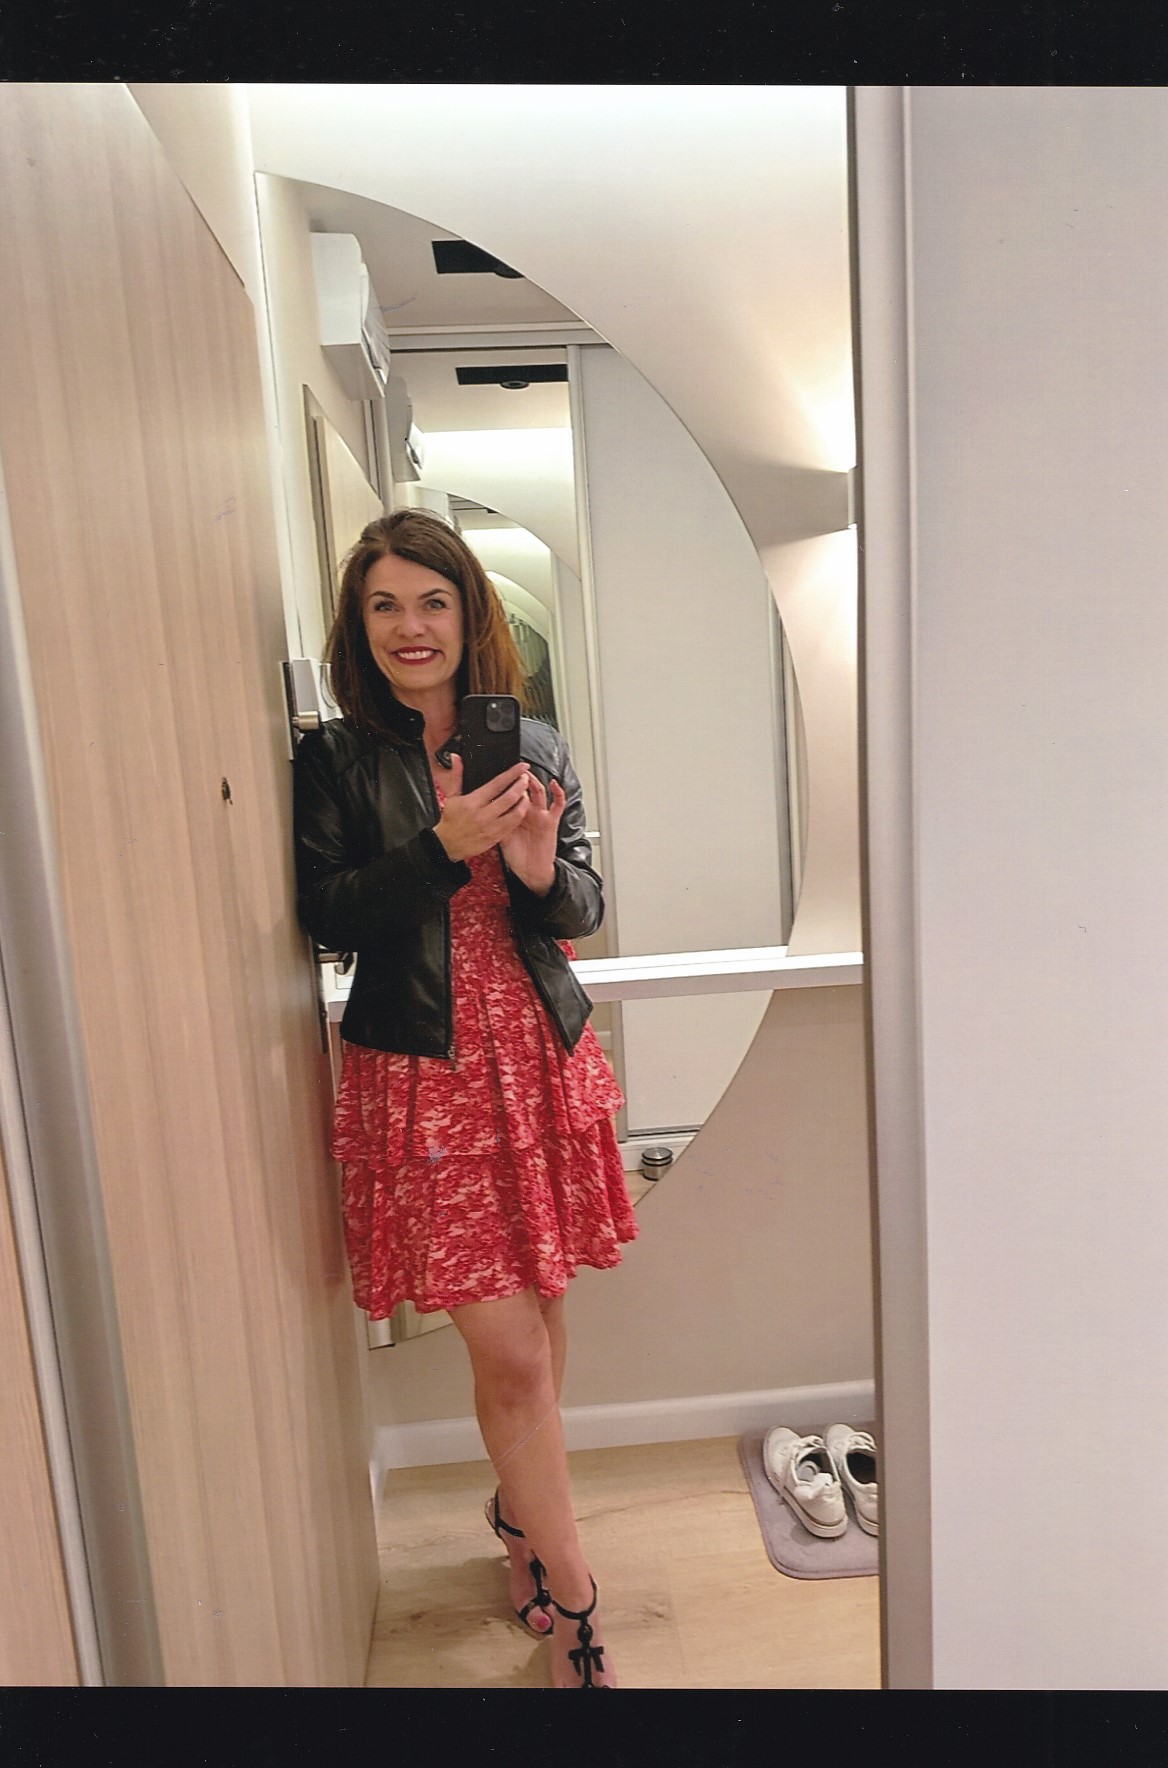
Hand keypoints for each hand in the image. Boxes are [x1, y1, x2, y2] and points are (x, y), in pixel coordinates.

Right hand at [431, 755, 531, 861]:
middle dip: (521, 785)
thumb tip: (456, 758)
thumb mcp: (451, 796)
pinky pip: (513, 825)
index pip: (497, 784)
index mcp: (473, 802)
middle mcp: (483, 815)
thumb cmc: (450, 820)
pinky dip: (519, 815)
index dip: (512, 773)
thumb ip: (457, 776)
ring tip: (525, 794)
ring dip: (524, 802)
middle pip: (509, 797)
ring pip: (515, 813)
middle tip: (525, 778)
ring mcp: (491, 828)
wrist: (447, 845)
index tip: (522, 766)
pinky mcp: (495, 838)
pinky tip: (520, 809)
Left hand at [500, 771, 565, 895]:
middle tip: (513, 767)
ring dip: (533, 782)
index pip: (509, 793)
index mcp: (514, 814)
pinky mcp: (551, 820)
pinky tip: (553, 784)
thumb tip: (480, 809)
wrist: (531, 871)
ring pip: (538, 792)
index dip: (505, 782)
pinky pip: (558, 804)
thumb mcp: (500, 837)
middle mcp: (528, 811)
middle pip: (523, 789)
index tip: (497, 772)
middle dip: (518, 778)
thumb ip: (494, 821)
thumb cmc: (517, 856)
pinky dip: (558, 793)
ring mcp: (540, 814)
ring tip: (526, 774)